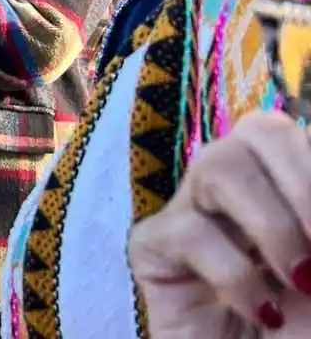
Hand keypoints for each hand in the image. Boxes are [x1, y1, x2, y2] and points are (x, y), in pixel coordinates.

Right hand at [130, 112, 310, 334]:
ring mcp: (191, 216)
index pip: (294, 135)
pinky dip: (237, 274)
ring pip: (219, 164)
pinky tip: (261, 312)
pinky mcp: (152, 251)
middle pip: (262, 130)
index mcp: (286, 189)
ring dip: (275, 223)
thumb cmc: (301, 337)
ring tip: (302, 281)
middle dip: (306, 187)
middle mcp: (240, 194)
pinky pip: (187, 232)